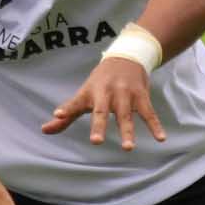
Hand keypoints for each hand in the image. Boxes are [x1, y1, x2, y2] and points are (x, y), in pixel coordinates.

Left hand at [42, 54, 165, 150]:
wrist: (126, 57)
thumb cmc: (100, 82)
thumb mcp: (83, 94)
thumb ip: (67, 114)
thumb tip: (44, 131)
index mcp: (90, 93)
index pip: (76, 102)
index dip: (67, 108)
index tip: (58, 114)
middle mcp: (107, 93)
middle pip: (102, 111)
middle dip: (99, 125)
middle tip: (95, 141)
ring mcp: (125, 95)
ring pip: (126, 115)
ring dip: (127, 131)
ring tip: (128, 148)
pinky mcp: (141, 96)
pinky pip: (149, 113)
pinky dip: (155, 126)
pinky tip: (161, 138)